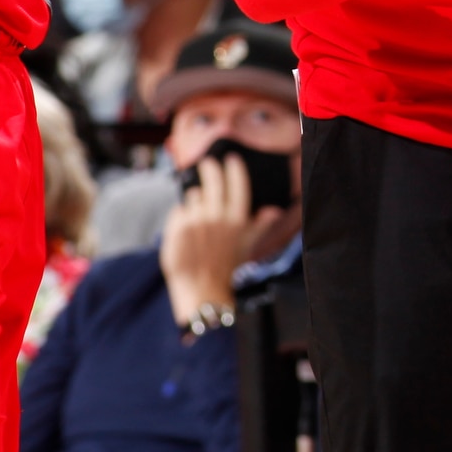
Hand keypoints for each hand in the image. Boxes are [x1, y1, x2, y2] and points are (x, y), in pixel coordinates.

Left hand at [162, 153, 249, 326]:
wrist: (202, 292)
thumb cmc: (226, 269)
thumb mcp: (247, 247)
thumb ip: (259, 226)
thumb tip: (274, 210)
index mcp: (237, 219)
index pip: (238, 183)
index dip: (235, 168)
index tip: (231, 159)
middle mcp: (217, 216)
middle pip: (212, 179)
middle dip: (209, 168)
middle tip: (207, 164)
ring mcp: (196, 220)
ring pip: (194, 195)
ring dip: (195, 201)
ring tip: (198, 216)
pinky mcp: (177, 226)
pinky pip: (178, 210)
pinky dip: (181, 216)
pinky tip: (186, 229)